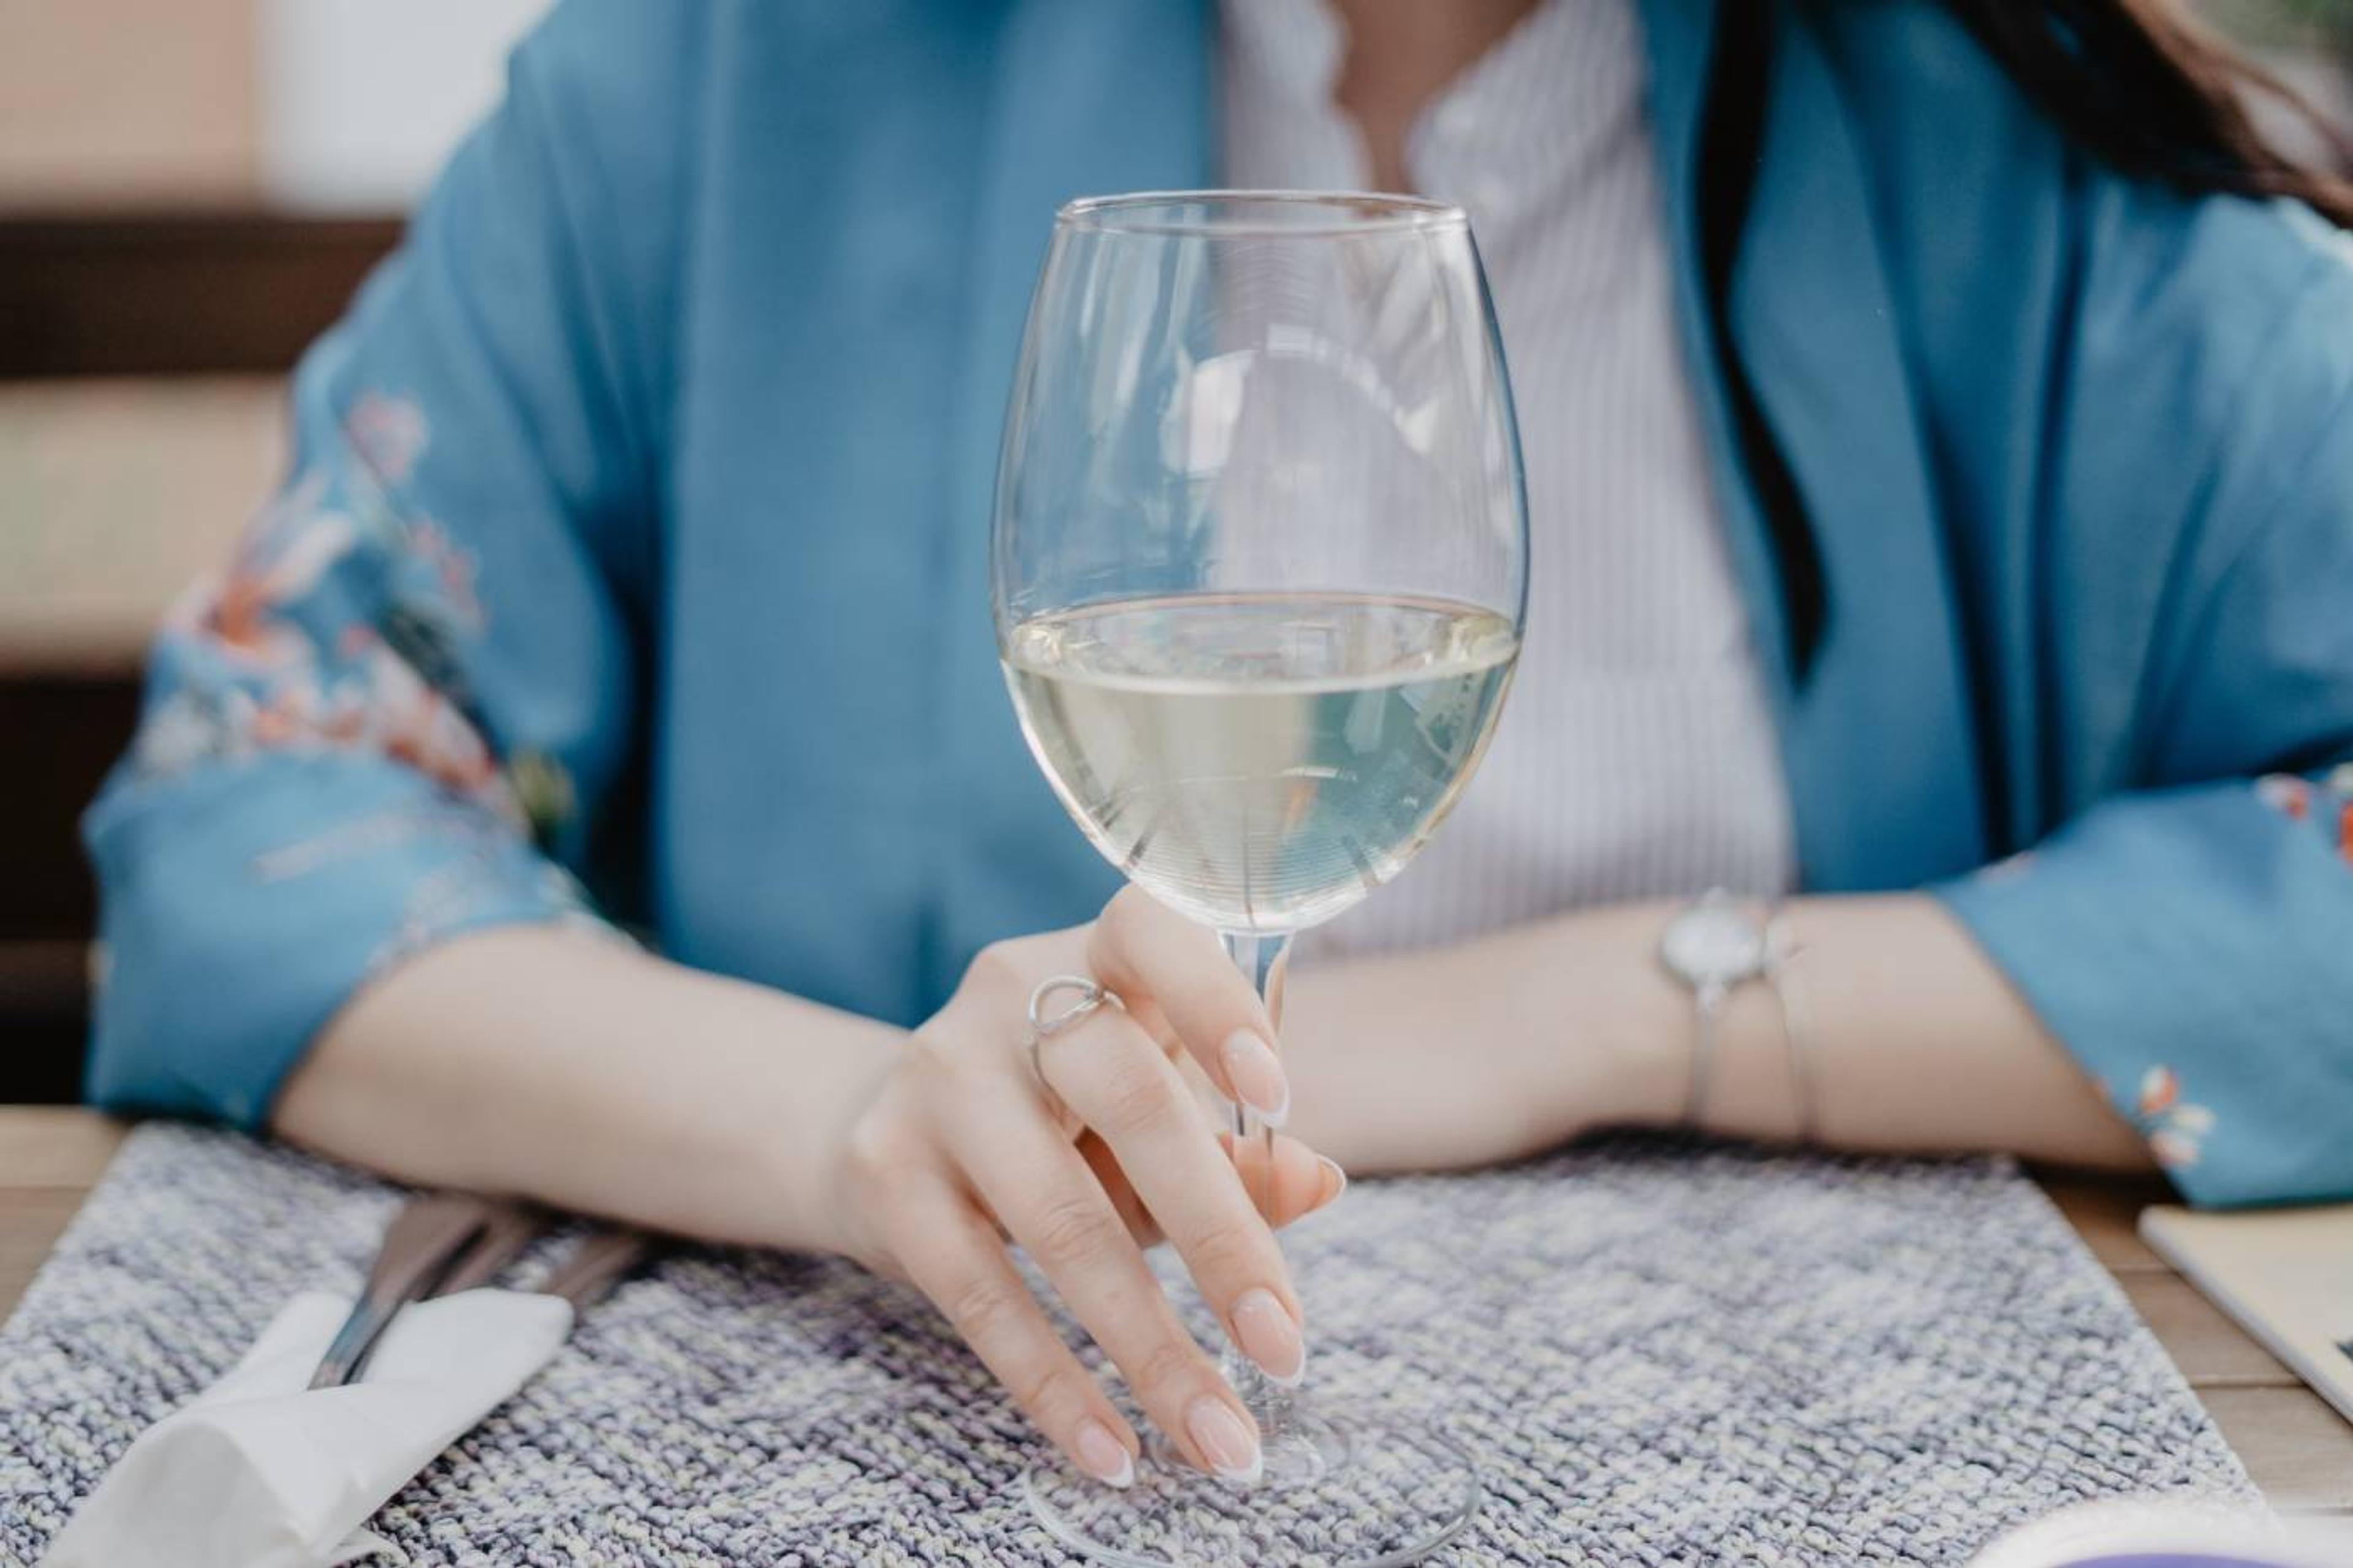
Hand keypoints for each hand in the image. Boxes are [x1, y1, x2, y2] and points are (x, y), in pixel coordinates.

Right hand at [822, 888, 1345, 1488]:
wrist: (896, 1128)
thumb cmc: (1074, 1116)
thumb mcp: (1159, 1112)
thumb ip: (1237, 1147)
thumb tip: (1319, 1182)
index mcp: (1095, 956)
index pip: (1151, 931)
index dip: (1216, 1002)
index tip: (1281, 1094)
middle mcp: (1007, 998)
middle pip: (1126, 1098)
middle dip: (1220, 1237)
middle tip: (1286, 1349)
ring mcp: (935, 1080)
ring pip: (1058, 1219)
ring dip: (1149, 1345)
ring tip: (1219, 1436)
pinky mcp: (884, 1173)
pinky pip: (978, 1293)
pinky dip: (1053, 1383)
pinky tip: (1113, 1448)